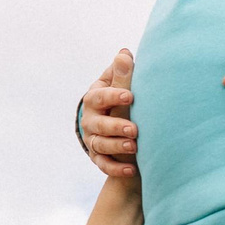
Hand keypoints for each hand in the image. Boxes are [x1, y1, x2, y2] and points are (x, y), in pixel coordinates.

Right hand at [76, 48, 135, 178]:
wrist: (118, 126)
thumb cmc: (123, 101)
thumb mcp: (122, 87)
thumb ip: (123, 74)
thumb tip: (125, 54)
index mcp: (95, 98)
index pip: (99, 96)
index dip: (113, 96)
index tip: (130, 97)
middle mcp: (90, 119)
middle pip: (98, 124)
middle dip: (115, 126)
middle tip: (134, 129)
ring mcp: (93, 139)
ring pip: (101, 145)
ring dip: (117, 146)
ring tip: (134, 147)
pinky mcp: (98, 157)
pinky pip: (104, 165)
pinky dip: (116, 169)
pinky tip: (132, 170)